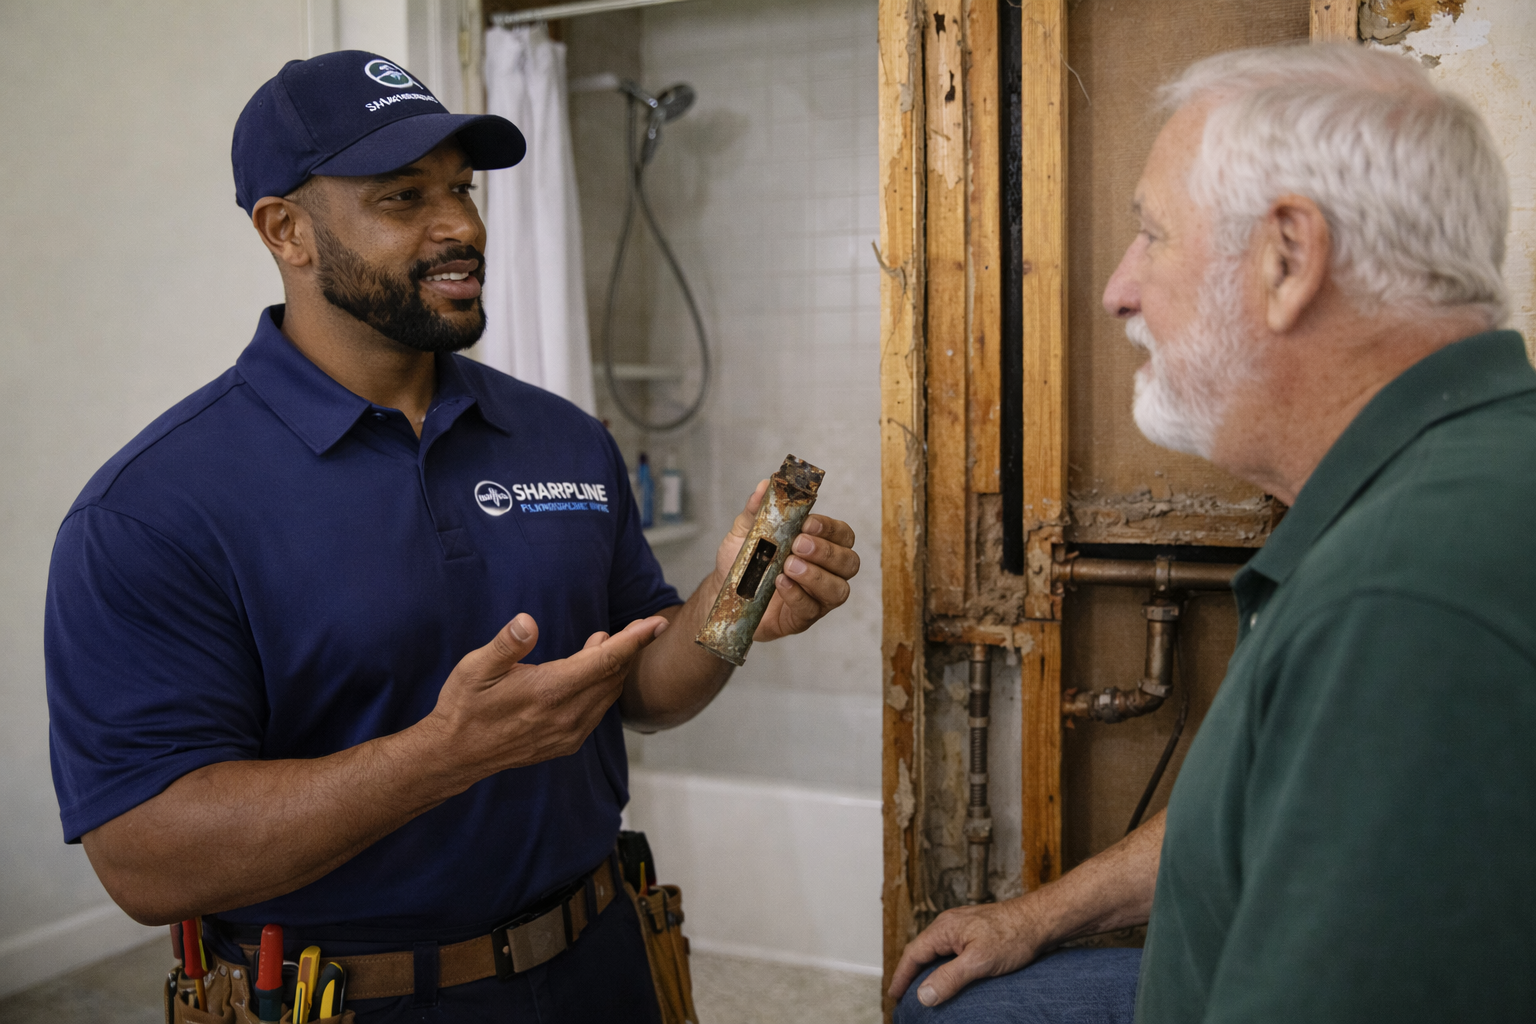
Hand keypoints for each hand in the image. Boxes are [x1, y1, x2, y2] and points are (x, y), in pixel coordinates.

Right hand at [425, 612, 668, 776]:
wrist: (456, 755)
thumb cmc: (464, 706)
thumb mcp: (476, 668)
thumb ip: (506, 645)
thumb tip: (528, 622)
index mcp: (550, 691)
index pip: (606, 661)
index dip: (634, 640)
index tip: (657, 623)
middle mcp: (567, 715)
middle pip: (613, 676)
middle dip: (630, 648)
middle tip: (639, 624)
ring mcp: (569, 732)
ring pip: (607, 694)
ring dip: (615, 667)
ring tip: (607, 641)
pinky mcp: (566, 742)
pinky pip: (597, 711)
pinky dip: (603, 688)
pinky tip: (591, 672)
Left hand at [712, 480, 859, 642]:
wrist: (723, 591)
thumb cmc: (743, 560)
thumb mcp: (745, 531)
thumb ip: (757, 509)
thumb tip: (765, 485)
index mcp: (820, 544)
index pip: (841, 534)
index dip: (829, 528)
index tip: (807, 523)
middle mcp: (827, 571)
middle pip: (849, 562)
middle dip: (826, 552)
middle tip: (798, 545)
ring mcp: (817, 597)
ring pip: (838, 590)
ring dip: (816, 576)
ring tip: (789, 566)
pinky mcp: (802, 618)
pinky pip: (811, 610)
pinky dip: (797, 595)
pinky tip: (781, 583)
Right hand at [887, 898, 1049, 1007]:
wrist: (1039, 920)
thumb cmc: (1014, 935)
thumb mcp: (979, 962)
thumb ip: (950, 978)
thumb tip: (923, 995)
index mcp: (944, 928)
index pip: (913, 954)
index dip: (902, 976)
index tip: (894, 995)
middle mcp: (949, 925)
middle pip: (921, 951)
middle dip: (911, 973)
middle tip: (904, 996)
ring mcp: (962, 927)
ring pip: (936, 951)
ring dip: (927, 969)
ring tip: (924, 989)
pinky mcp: (975, 932)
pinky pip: (950, 950)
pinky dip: (943, 965)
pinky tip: (950, 976)